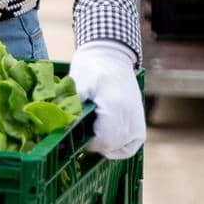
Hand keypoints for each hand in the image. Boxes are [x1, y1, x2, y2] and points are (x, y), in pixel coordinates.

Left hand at [69, 41, 144, 159]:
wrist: (111, 54)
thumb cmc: (91, 67)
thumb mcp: (77, 85)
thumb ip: (73, 109)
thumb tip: (63, 130)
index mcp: (114, 106)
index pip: (103, 140)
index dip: (87, 143)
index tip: (76, 133)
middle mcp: (130, 116)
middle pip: (111, 145)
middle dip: (94, 144)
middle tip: (81, 132)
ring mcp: (137, 120)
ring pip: (121, 149)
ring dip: (105, 146)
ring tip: (93, 132)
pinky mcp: (140, 121)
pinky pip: (131, 146)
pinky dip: (119, 148)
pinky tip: (107, 138)